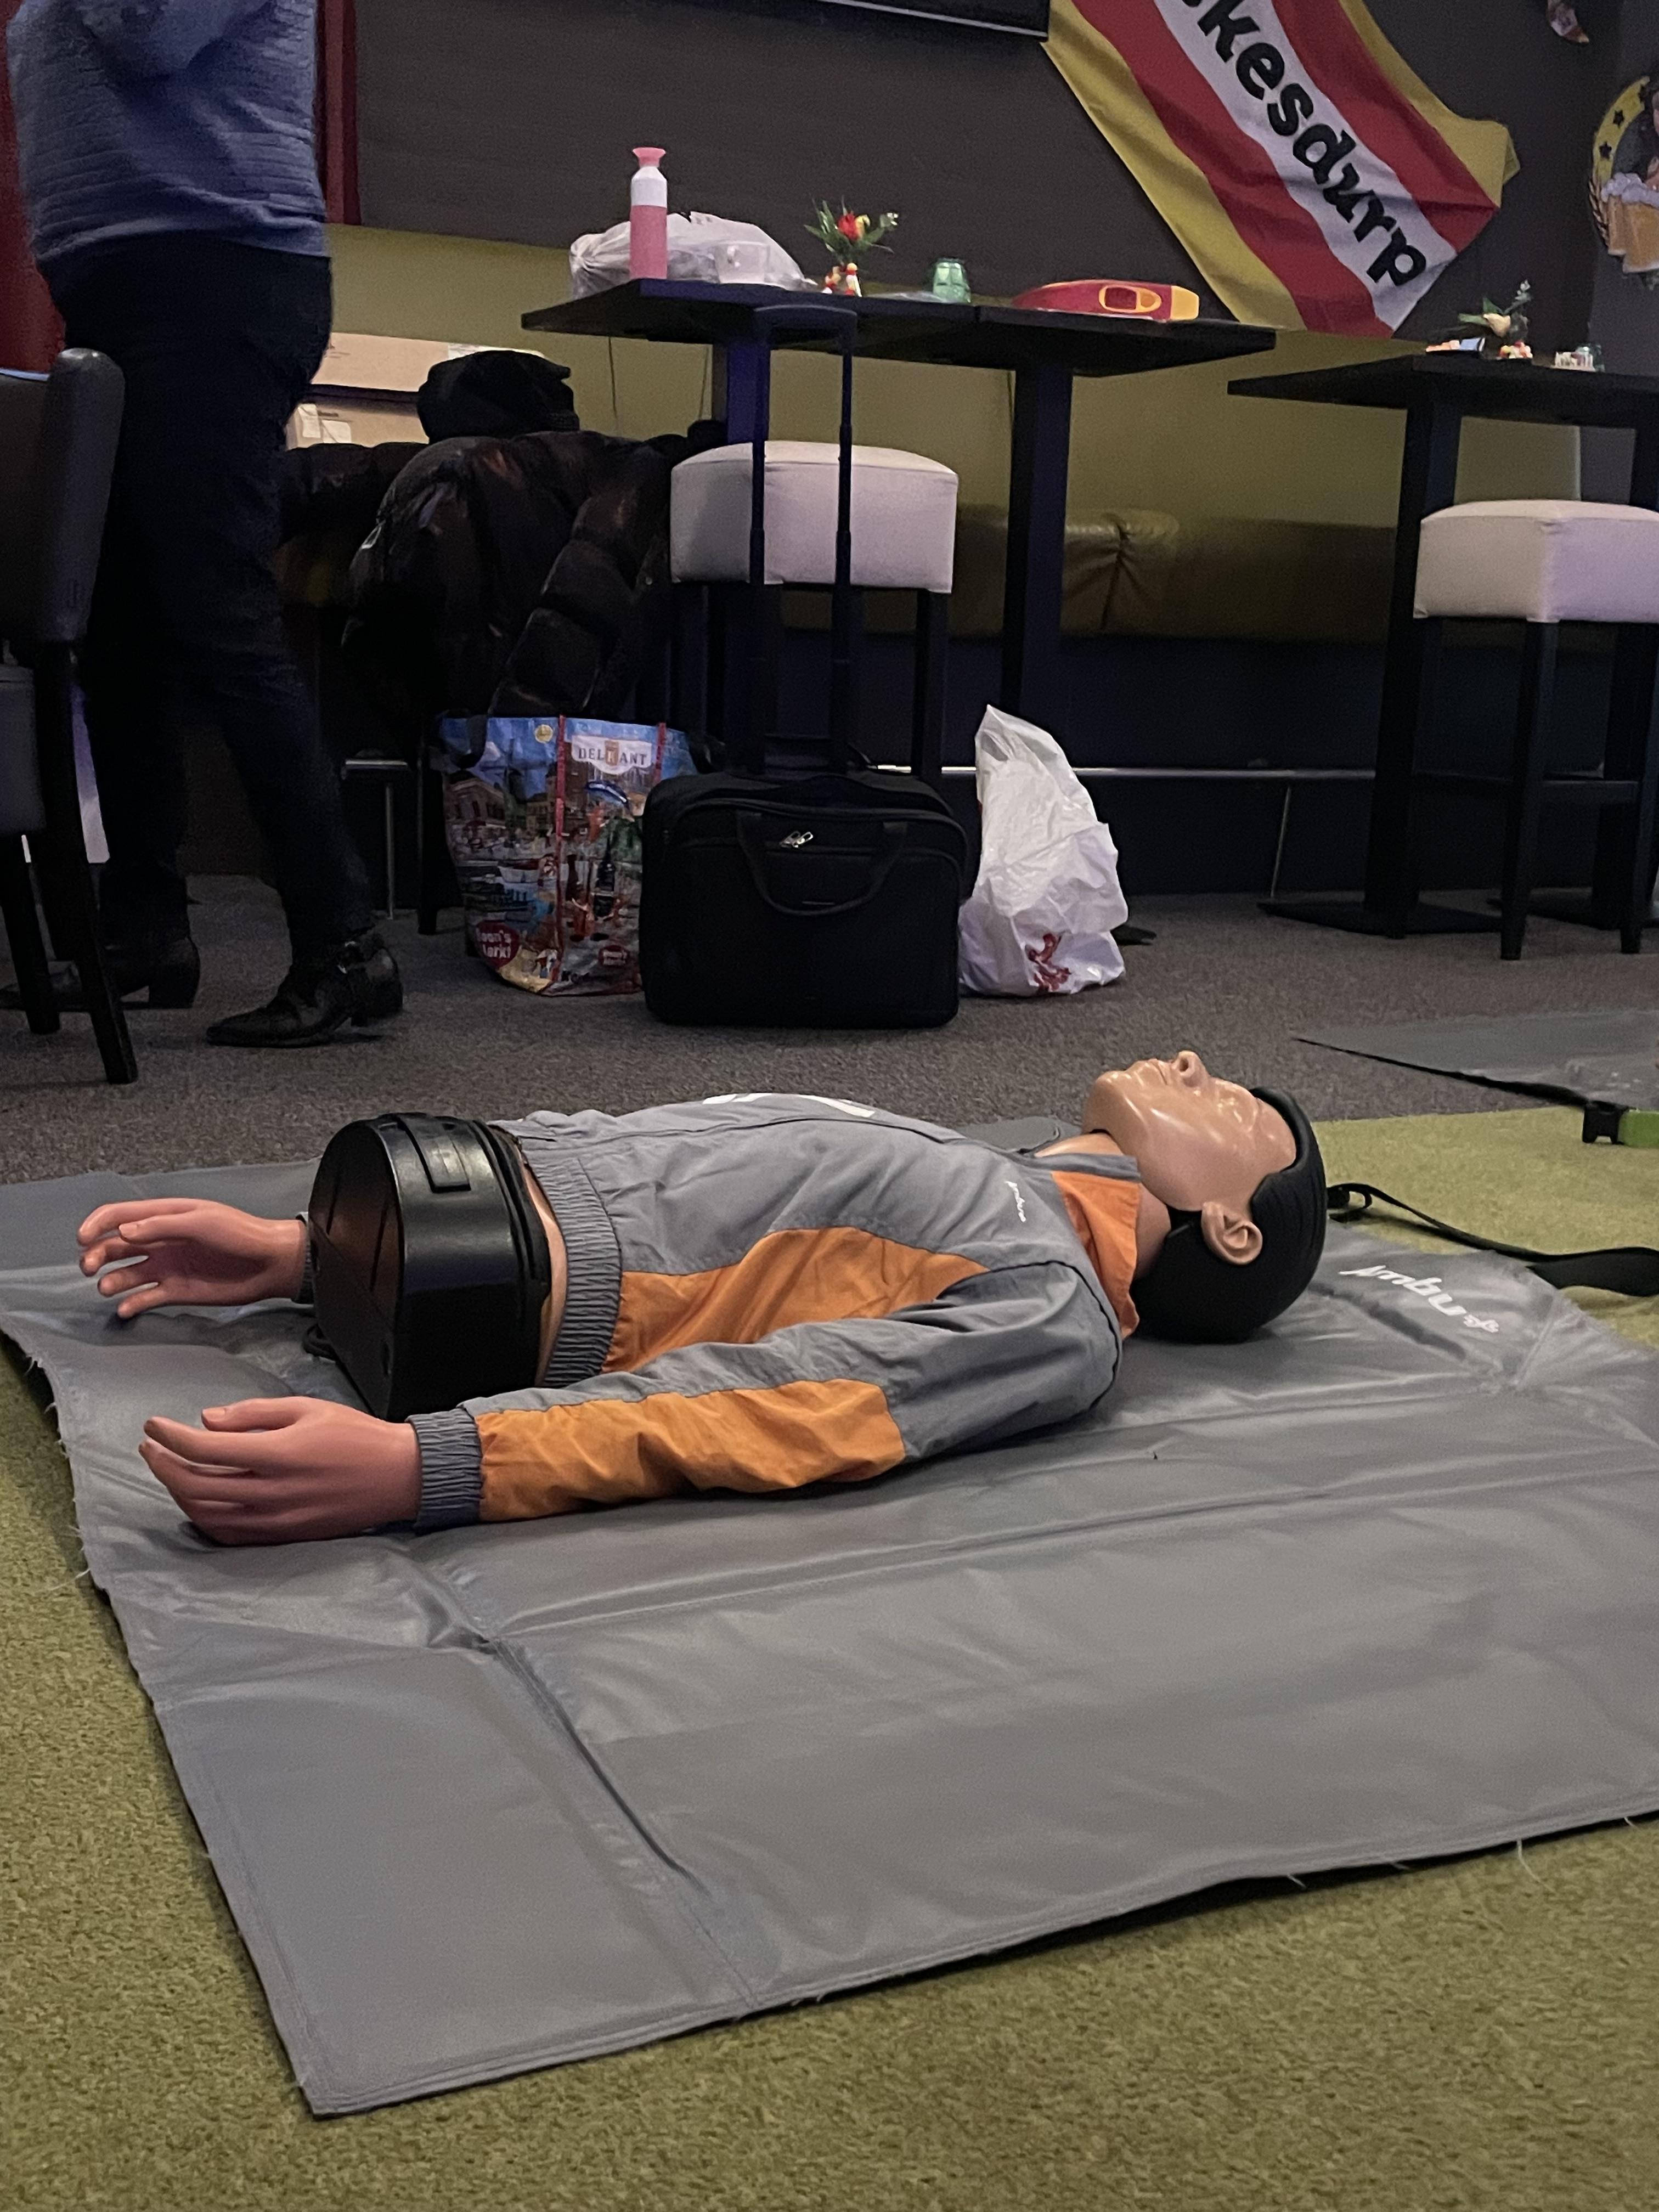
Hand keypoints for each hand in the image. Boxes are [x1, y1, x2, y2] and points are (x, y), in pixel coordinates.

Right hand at [78, 1198, 307, 1317]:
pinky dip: (131, 1304)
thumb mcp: (202, 1221)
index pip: (119, 1216)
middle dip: (96, 1255)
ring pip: (125, 1273)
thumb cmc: (240, 1233)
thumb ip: (162, 1225)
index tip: (82, 1239)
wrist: (268, 1264)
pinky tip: (126, 1307)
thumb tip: (123, 1232)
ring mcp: (166, 1266)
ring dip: (111, 1280)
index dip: (97, 1224)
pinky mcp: (175, 1291)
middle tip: (90, 1267)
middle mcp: (160, 1241)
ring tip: (109, 1287)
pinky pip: (145, 1298)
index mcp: (164, 1216)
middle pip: (115, 1246)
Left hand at [139, 1397, 421, 1544]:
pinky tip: (196, 1500)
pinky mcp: (283, 1536)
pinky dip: (203, 1518)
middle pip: (195, 1485)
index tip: (153, 1424)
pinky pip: (228, 1533)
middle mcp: (272, 1492)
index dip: (170, 1436)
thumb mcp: (307, 1408)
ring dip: (178, 1492)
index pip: (205, 1449)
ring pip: (206, 1514)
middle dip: (163, 1464)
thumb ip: (253, 1414)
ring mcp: (276, 1520)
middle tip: (151, 1446)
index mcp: (279, 1454)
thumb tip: (207, 1421)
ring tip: (169, 1469)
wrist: (398, 1476)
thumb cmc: (357, 1436)